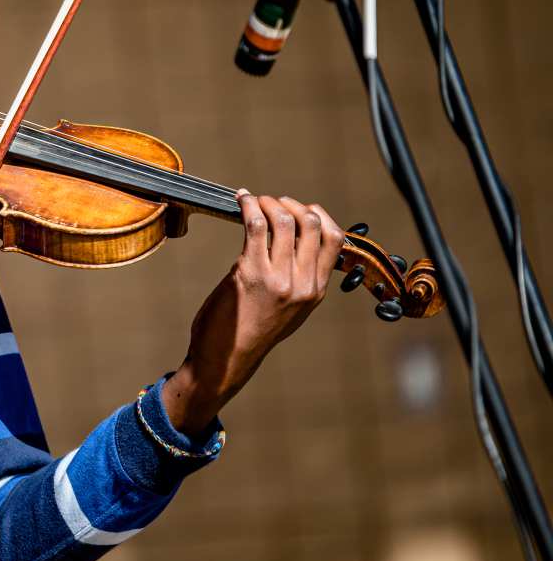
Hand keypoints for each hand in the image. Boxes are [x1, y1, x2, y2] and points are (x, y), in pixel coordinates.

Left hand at [162, 192, 344, 435]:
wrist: (226, 359)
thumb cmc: (252, 331)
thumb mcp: (290, 310)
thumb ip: (298, 281)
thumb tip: (293, 243)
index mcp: (316, 290)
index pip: (334, 239)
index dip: (317, 215)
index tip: (299, 208)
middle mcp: (303, 284)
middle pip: (311, 224)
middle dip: (291, 204)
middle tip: (272, 202)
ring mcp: (278, 279)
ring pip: (283, 221)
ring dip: (266, 202)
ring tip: (253, 201)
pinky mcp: (250, 274)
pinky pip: (254, 226)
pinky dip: (248, 206)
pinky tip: (240, 201)